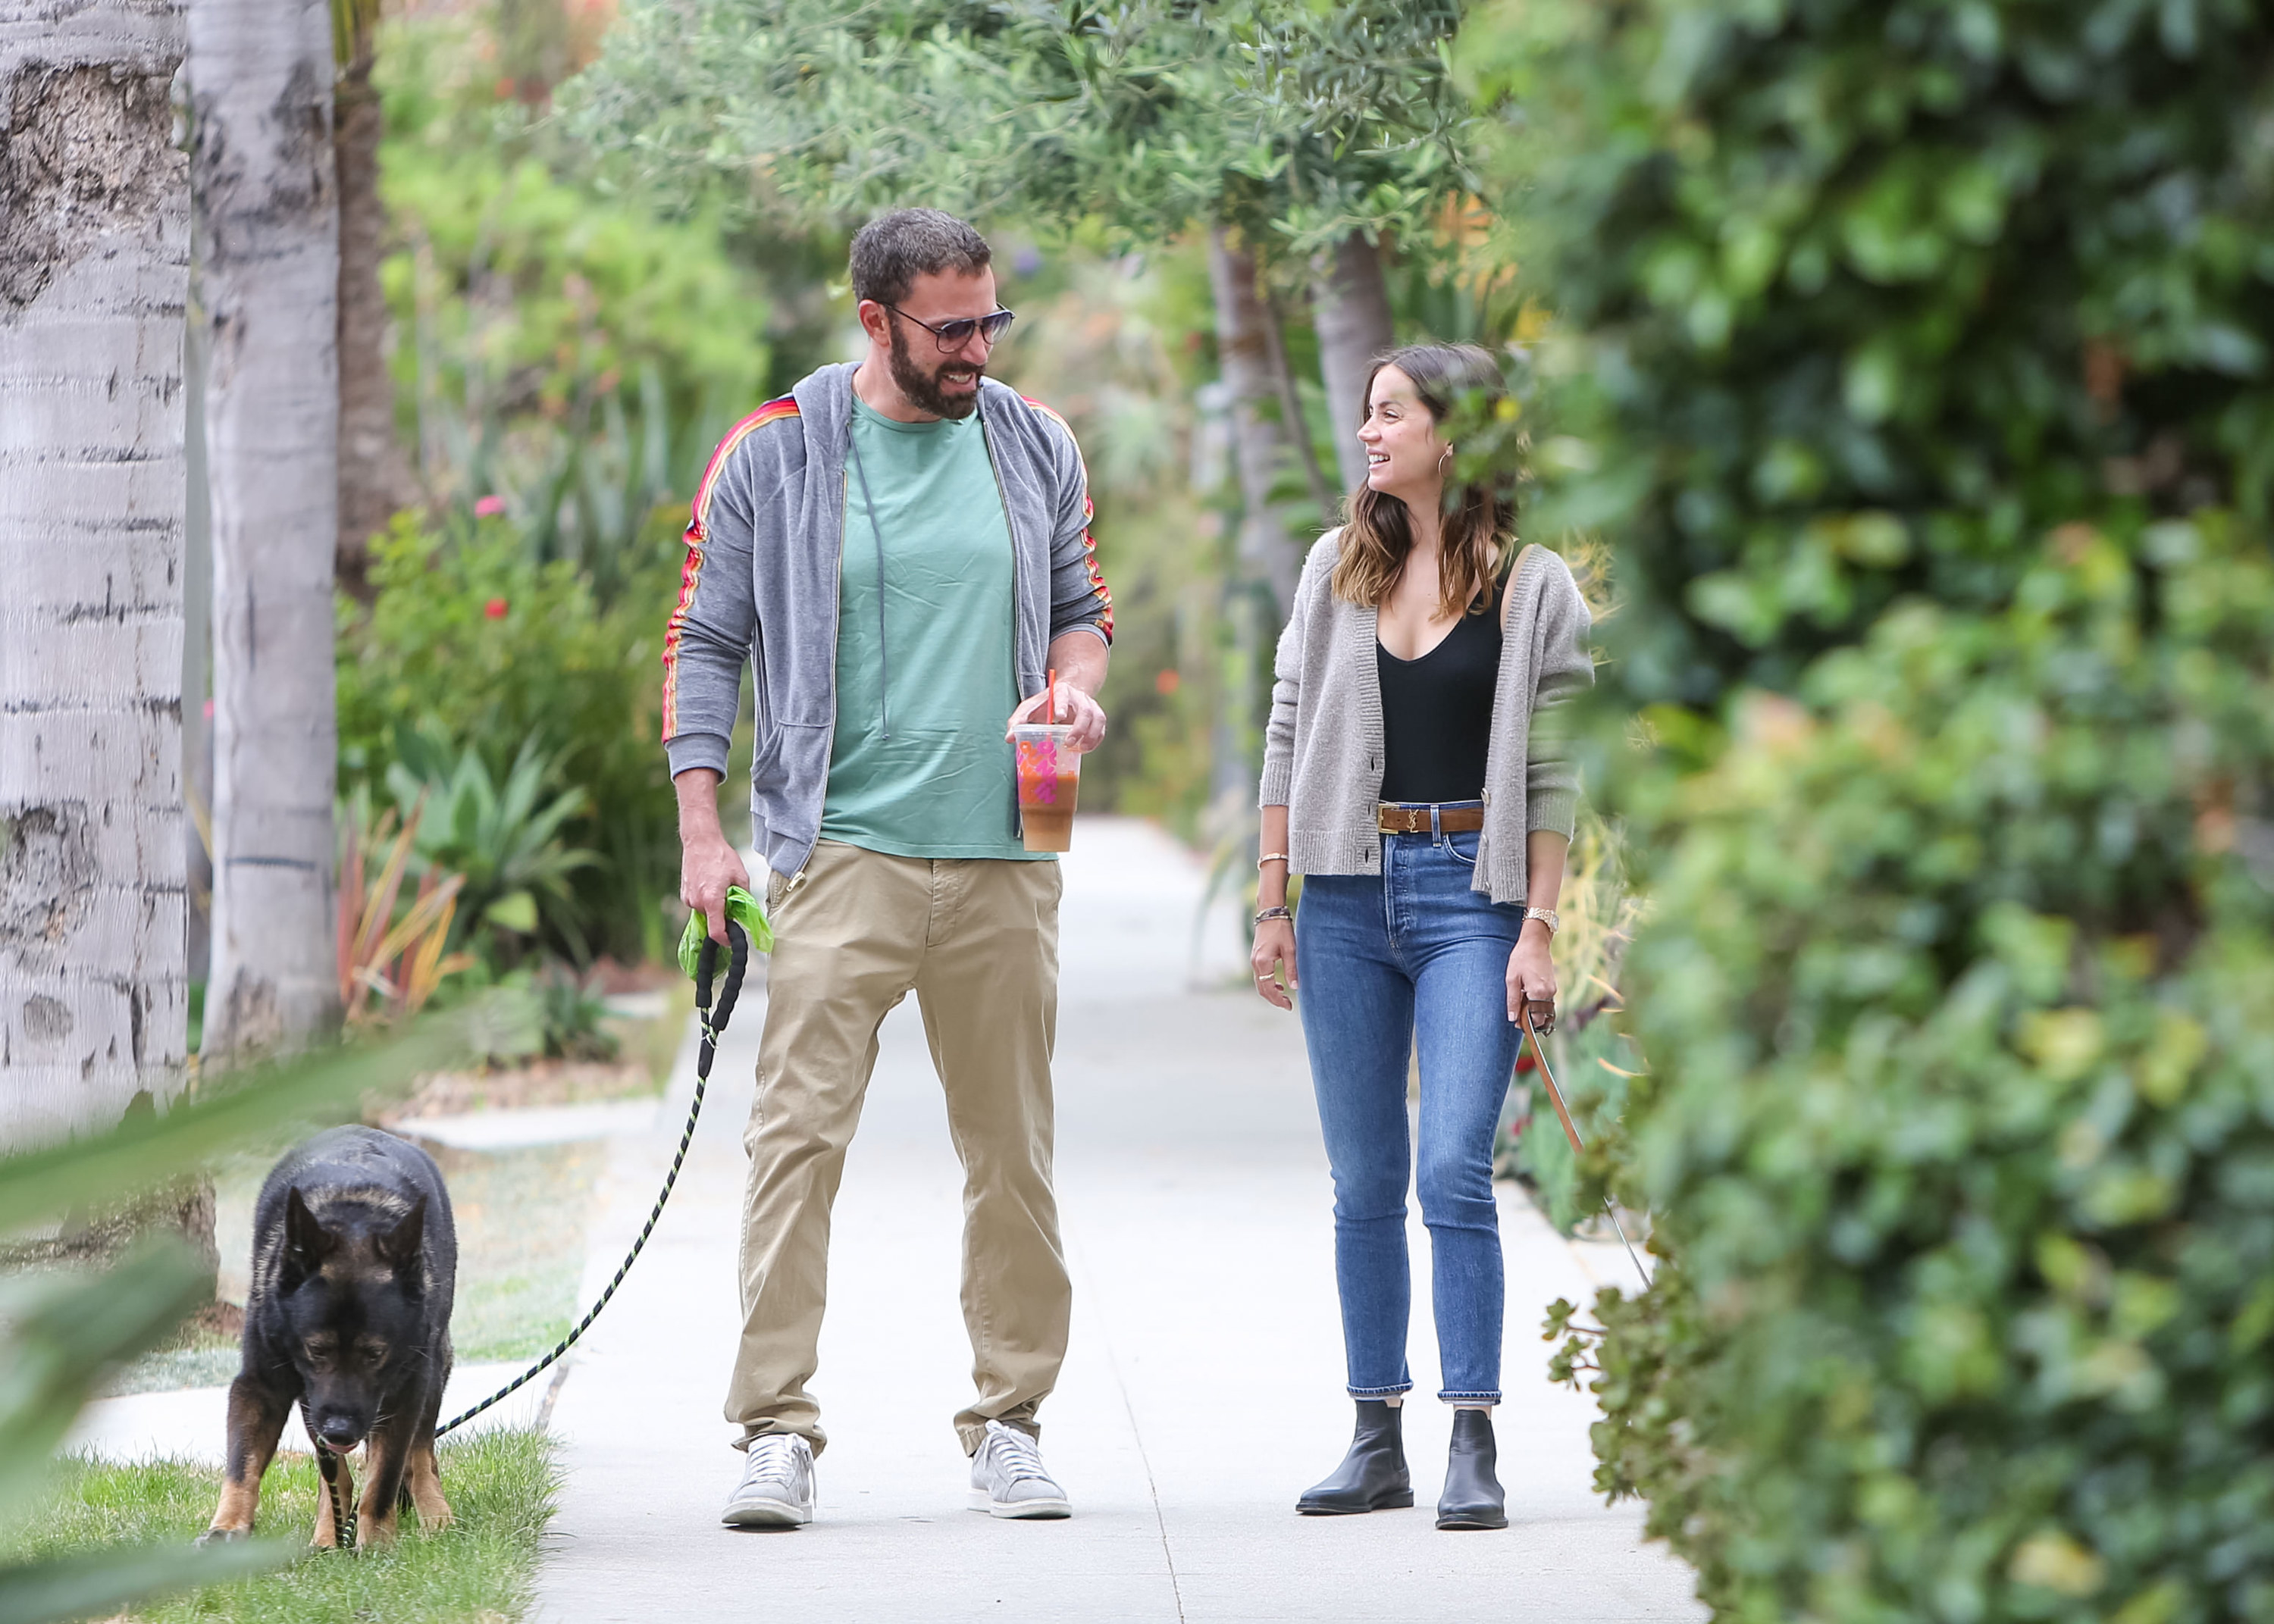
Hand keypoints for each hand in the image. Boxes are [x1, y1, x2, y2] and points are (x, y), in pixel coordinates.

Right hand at [681, 830, 751, 944]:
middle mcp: (697, 902)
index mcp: (712, 900)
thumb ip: (743, 897)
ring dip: (715, 907)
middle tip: (731, 901)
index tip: (733, 940)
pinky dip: (706, 901)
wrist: (700, 841)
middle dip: (723, 916)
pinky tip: (711, 884)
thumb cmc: (721, 856)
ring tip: (720, 888)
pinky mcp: (684, 894)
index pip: (716, 932)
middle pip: (712, 920)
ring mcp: (688, 899)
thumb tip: (745, 912)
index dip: (725, 940)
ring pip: (705, 912)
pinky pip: (698, 904)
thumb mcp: (741, 876)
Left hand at [1007, 683, 1107, 752]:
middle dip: (1079, 728)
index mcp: (1061, 692)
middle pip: (1085, 710)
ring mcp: (1091, 706)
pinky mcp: (1097, 717)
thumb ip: (1017, 721)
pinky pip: (1102, 729)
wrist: (1066, 696)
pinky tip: (1085, 749)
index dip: (1061, 705)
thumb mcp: (1029, 709)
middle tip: (1069, 743)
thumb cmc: (1044, 705)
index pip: (1063, 696)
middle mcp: (1079, 697)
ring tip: (1080, 749)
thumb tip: (1010, 738)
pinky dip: (1096, 740)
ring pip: (1098, 719)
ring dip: (1091, 735)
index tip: (1057, 716)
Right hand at [1251, 918, 1297, 1010]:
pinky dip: (1268, 984)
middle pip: (1262, 989)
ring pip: (1260, 984)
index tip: (1289, 1006)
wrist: (1270, 913)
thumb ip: (1291, 969)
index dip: (1279, 1000)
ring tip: (1284, 997)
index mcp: (1263, 963)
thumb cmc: (1281, 929)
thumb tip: (1295, 987)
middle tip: (1287, 1005)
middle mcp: (1255, 963)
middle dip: (1274, 999)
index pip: (1269, 989)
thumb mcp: (1290, 949)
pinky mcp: (1256, 957)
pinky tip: (1279, 985)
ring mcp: (1254, 960)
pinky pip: (1260, 976)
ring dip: (1271, 992)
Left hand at [1507, 925, 1556, 1028]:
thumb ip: (1512, 1000)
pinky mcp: (1553, 985)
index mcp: (1539, 992)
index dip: (1526, 1024)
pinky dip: (1537, 1003)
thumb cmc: (1521, 958)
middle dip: (1530, 1019)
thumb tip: (1513, 1018)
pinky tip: (1527, 996)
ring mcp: (1553, 989)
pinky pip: (1546, 1000)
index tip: (1516, 1023)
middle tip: (1517, 1016)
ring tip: (1520, 1004)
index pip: (1536, 1019)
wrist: (1535, 942)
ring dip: (1534, 1010)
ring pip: (1544, 1008)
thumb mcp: (1512, 979)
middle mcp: (1549, 992)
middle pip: (1542, 1016)